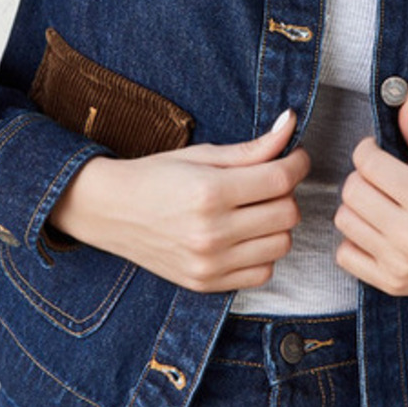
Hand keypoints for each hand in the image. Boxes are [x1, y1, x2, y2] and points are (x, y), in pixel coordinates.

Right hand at [48, 110, 309, 292]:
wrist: (109, 211)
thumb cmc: (154, 176)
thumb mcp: (202, 154)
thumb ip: (252, 147)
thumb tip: (292, 123)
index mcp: (210, 192)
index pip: (281, 179)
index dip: (298, 163)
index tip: (296, 157)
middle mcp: (211, 232)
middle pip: (287, 214)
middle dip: (286, 193)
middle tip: (269, 183)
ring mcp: (209, 263)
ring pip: (281, 245)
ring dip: (277, 225)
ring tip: (255, 210)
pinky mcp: (206, 283)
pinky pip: (263, 273)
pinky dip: (263, 254)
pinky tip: (245, 237)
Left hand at [334, 81, 407, 303]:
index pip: (368, 163)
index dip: (368, 150)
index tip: (378, 152)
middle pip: (351, 190)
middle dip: (361, 177)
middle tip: (380, 179)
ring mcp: (400, 263)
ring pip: (344, 220)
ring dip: (356, 208)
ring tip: (380, 204)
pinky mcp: (391, 283)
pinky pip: (344, 254)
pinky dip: (353, 241)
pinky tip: (375, 232)